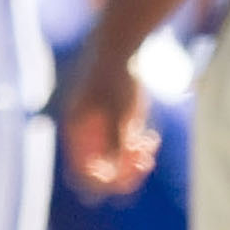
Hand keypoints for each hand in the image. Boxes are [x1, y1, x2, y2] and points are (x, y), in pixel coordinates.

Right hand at [60, 39, 158, 199]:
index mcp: (77, 135)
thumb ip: (115, 144)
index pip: (86, 174)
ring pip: (117, 165)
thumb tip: (112, 174)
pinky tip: (152, 139)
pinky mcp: (117, 126)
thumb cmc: (116, 78)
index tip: (129, 170)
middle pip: (102, 174)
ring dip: (134, 163)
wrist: (120, 48)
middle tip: (146, 161)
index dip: (108, 180)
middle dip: (125, 172)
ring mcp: (102, 133)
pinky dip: (139, 152)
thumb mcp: (119, 112)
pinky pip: (126, 152)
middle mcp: (86, 138)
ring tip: (150, 146)